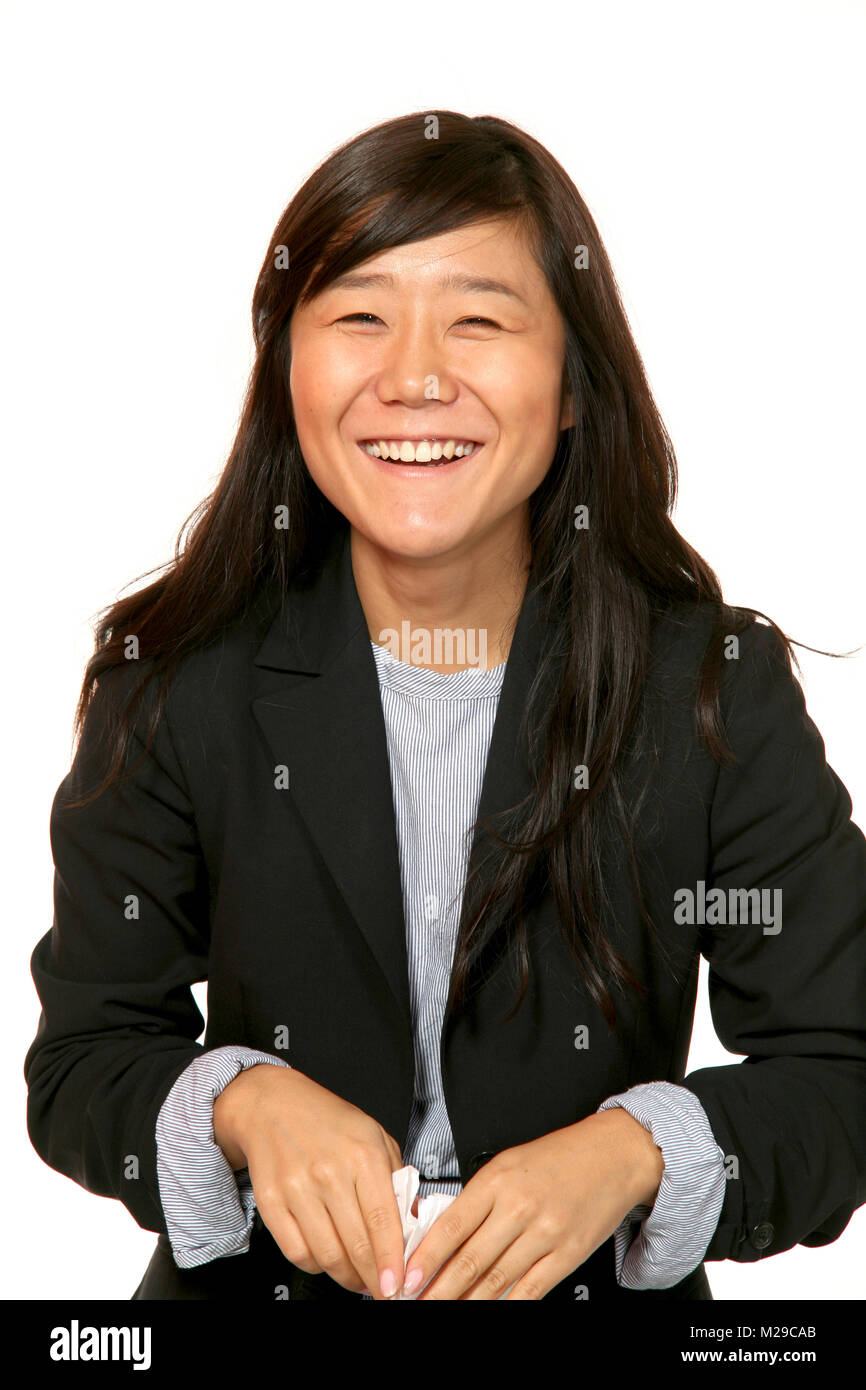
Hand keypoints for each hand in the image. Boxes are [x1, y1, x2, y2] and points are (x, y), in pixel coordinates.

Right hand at [212, 1063, 405, 1299]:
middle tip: (384, 1289)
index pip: (382, 1221)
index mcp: (362, 1154)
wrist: (272, 1105)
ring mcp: (297, 1188)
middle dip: (373, 1278)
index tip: (400, 1284)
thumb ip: (396, 1179)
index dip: (392, 1260)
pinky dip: (316, 1266)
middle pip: (356, 1245)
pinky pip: (297, 1251)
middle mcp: (329, 1172)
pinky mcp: (271, 1202)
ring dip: (347, 1278)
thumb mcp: (375, 1136)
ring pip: (327, 1255)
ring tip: (359, 1278)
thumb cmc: (328, 1121)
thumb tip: (414, 1222)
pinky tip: (328, 1260)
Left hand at [402, 1109, 663, 1299]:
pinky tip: (491, 1311)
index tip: (406, 1278)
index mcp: (498, 1179)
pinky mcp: (567, 1254)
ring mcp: (545, 1233)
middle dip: (438, 1290)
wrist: (614, 1154)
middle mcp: (519, 1207)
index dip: (425, 1259)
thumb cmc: (560, 1156)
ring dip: (466, 1303)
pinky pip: (531, 1289)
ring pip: (495, 1281)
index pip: (451, 1226)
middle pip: (469, 1260)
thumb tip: (445, 1235)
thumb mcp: (509, 1163)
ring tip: (444, 1310)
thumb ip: (478, 1197)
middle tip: (416, 1302)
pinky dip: (508, 1305)